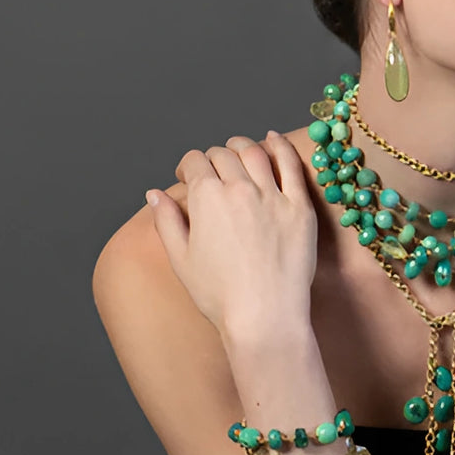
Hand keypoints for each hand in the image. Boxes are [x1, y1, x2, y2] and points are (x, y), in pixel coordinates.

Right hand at [144, 130, 316, 350]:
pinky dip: (281, 147)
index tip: (188, 176)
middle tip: (213, 170)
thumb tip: (153, 194)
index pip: (196, 161)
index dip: (189, 166)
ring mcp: (273, 196)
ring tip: (237, 150)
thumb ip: (166, 220)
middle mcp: (240, 189)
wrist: (264, 315)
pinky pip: (291, 166)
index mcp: (207, 198)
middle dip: (213, 158)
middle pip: (224, 154)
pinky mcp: (300, 208)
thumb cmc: (219, 295)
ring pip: (255, 153)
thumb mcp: (180, 258)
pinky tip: (274, 139)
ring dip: (242, 146)